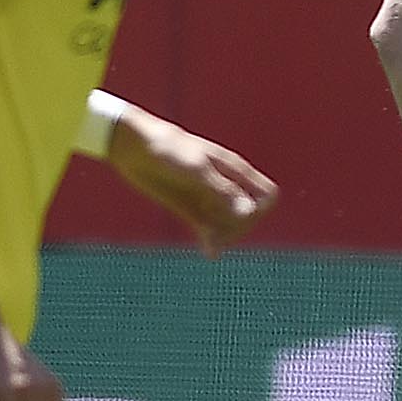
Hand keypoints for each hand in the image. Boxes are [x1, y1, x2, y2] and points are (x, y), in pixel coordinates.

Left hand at [106, 108, 278, 254]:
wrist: (135, 147)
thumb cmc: (168, 149)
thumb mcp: (196, 168)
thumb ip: (222, 190)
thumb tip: (247, 213)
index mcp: (234, 169)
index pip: (267, 196)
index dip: (261, 210)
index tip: (243, 214)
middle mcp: (225, 186)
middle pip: (249, 215)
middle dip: (240, 227)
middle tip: (218, 229)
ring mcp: (208, 199)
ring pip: (229, 225)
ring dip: (225, 237)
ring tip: (211, 245)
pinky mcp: (190, 210)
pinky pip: (208, 231)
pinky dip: (211, 242)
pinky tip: (210, 253)